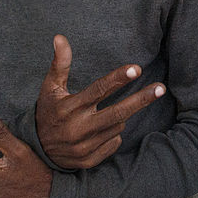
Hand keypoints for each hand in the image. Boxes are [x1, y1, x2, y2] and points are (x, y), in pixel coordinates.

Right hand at [35, 34, 166, 169]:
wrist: (37, 153)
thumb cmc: (48, 112)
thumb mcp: (50, 88)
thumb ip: (60, 64)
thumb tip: (59, 37)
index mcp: (70, 107)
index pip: (98, 90)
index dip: (118, 79)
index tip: (137, 68)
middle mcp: (78, 128)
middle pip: (117, 112)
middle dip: (141, 99)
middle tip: (161, 88)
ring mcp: (84, 146)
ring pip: (118, 126)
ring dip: (119, 117)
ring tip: (103, 114)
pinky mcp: (89, 160)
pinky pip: (114, 142)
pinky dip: (113, 134)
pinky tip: (100, 131)